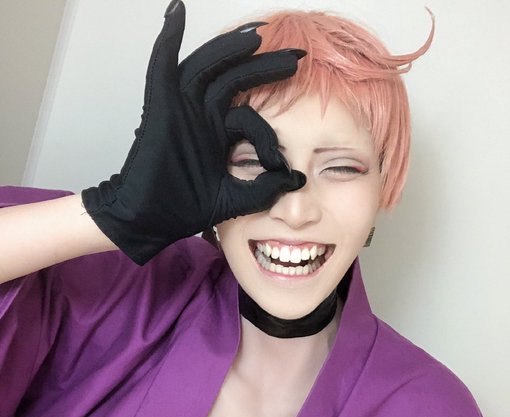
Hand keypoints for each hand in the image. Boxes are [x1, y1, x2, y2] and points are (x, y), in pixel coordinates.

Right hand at [82, 0, 305, 263]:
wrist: (153, 219)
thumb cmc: (186, 208)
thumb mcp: (236, 199)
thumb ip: (266, 188)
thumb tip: (298, 179)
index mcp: (218, 135)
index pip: (250, 116)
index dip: (270, 134)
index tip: (280, 164)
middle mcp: (201, 116)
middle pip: (236, 78)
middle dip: (266, 65)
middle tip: (297, 57)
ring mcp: (181, 109)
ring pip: (207, 67)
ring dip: (230, 49)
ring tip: (257, 36)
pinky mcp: (160, 108)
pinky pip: (161, 66)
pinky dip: (167, 38)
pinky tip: (177, 12)